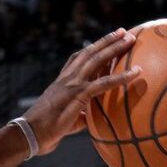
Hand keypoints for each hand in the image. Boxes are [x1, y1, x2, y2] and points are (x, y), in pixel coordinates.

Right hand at [22, 28, 139, 155]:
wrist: (30, 134)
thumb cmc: (43, 133)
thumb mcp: (64, 120)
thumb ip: (79, 115)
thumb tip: (90, 119)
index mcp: (60, 83)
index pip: (75, 60)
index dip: (90, 50)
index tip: (101, 43)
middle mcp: (66, 80)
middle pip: (89, 53)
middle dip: (106, 41)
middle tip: (122, 33)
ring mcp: (72, 85)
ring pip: (96, 60)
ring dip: (115, 48)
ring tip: (130, 39)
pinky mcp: (78, 95)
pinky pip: (104, 82)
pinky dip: (121, 76)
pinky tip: (136, 72)